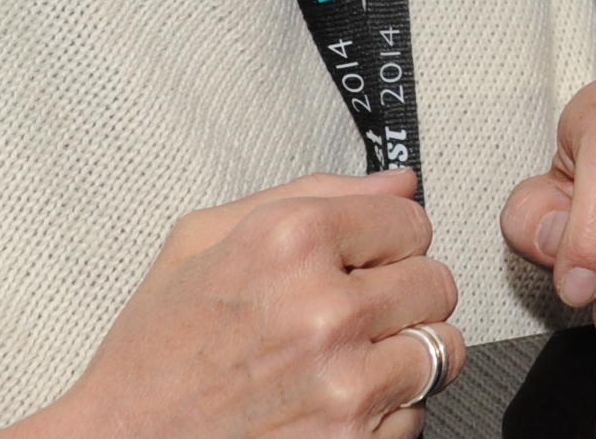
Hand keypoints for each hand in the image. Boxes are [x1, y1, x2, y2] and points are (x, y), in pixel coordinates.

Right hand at [16, 169, 461, 438]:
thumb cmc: (153, 352)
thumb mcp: (202, 240)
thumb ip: (312, 194)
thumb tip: (400, 182)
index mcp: (291, 242)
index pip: (412, 220)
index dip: (386, 241)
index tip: (362, 260)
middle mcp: (326, 312)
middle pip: (437, 283)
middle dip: (402, 294)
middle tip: (352, 313)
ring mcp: (344, 386)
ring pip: (442, 349)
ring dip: (405, 353)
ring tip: (348, 360)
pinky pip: (418, 413)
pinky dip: (387, 412)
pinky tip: (332, 405)